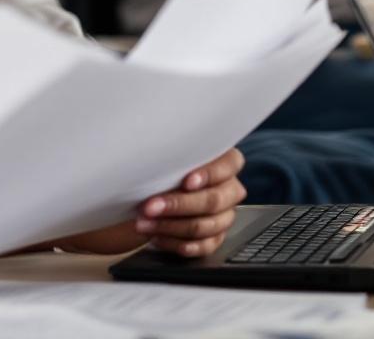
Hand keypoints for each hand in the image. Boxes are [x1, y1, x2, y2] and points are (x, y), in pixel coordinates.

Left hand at [58, 148, 246, 256]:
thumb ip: (170, 143)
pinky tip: (156, 238)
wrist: (153, 189)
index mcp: (225, 162)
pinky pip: (203, 247)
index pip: (228, 165)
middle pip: (213, 200)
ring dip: (170, 226)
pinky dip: (177, 244)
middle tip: (148, 206)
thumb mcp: (165, 149)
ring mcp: (225, 215)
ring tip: (143, 224)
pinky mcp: (215, 237)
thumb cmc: (161, 163)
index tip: (185, 180)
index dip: (208, 174)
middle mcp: (229, 188)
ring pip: (206, 226)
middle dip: (177, 204)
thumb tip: (147, 127)